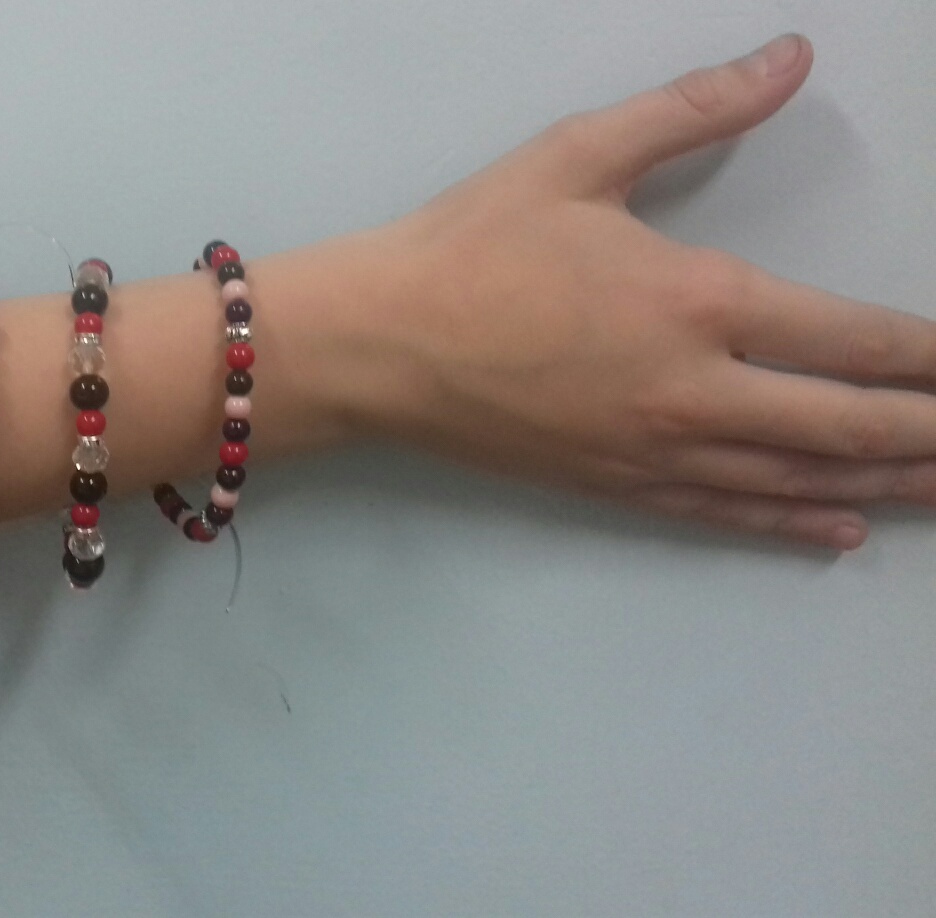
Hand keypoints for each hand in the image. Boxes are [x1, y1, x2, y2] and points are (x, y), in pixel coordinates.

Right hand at [341, 34, 933, 548]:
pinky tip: (839, 532)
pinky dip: (792, 523)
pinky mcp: (615, 485)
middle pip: (848, 425)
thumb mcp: (579, 157)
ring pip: (799, 479)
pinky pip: (724, 513)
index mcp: (697, 303)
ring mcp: (655, 452)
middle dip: (929, 432)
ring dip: (885, 485)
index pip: (854, 339)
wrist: (374, 343)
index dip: (933, 356)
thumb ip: (695, 110)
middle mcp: (693, 393)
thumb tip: (792, 58)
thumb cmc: (470, 247)